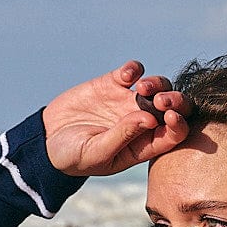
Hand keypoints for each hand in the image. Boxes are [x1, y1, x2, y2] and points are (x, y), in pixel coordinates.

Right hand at [42, 60, 190, 177]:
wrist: (48, 141)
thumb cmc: (74, 157)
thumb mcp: (97, 153)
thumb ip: (123, 137)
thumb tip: (150, 119)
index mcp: (143, 146)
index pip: (173, 134)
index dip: (178, 124)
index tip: (168, 116)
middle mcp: (141, 123)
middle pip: (173, 107)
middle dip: (175, 101)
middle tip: (159, 101)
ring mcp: (128, 103)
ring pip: (158, 86)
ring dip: (157, 83)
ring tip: (142, 88)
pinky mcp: (112, 85)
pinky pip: (133, 71)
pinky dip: (135, 68)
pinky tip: (125, 75)